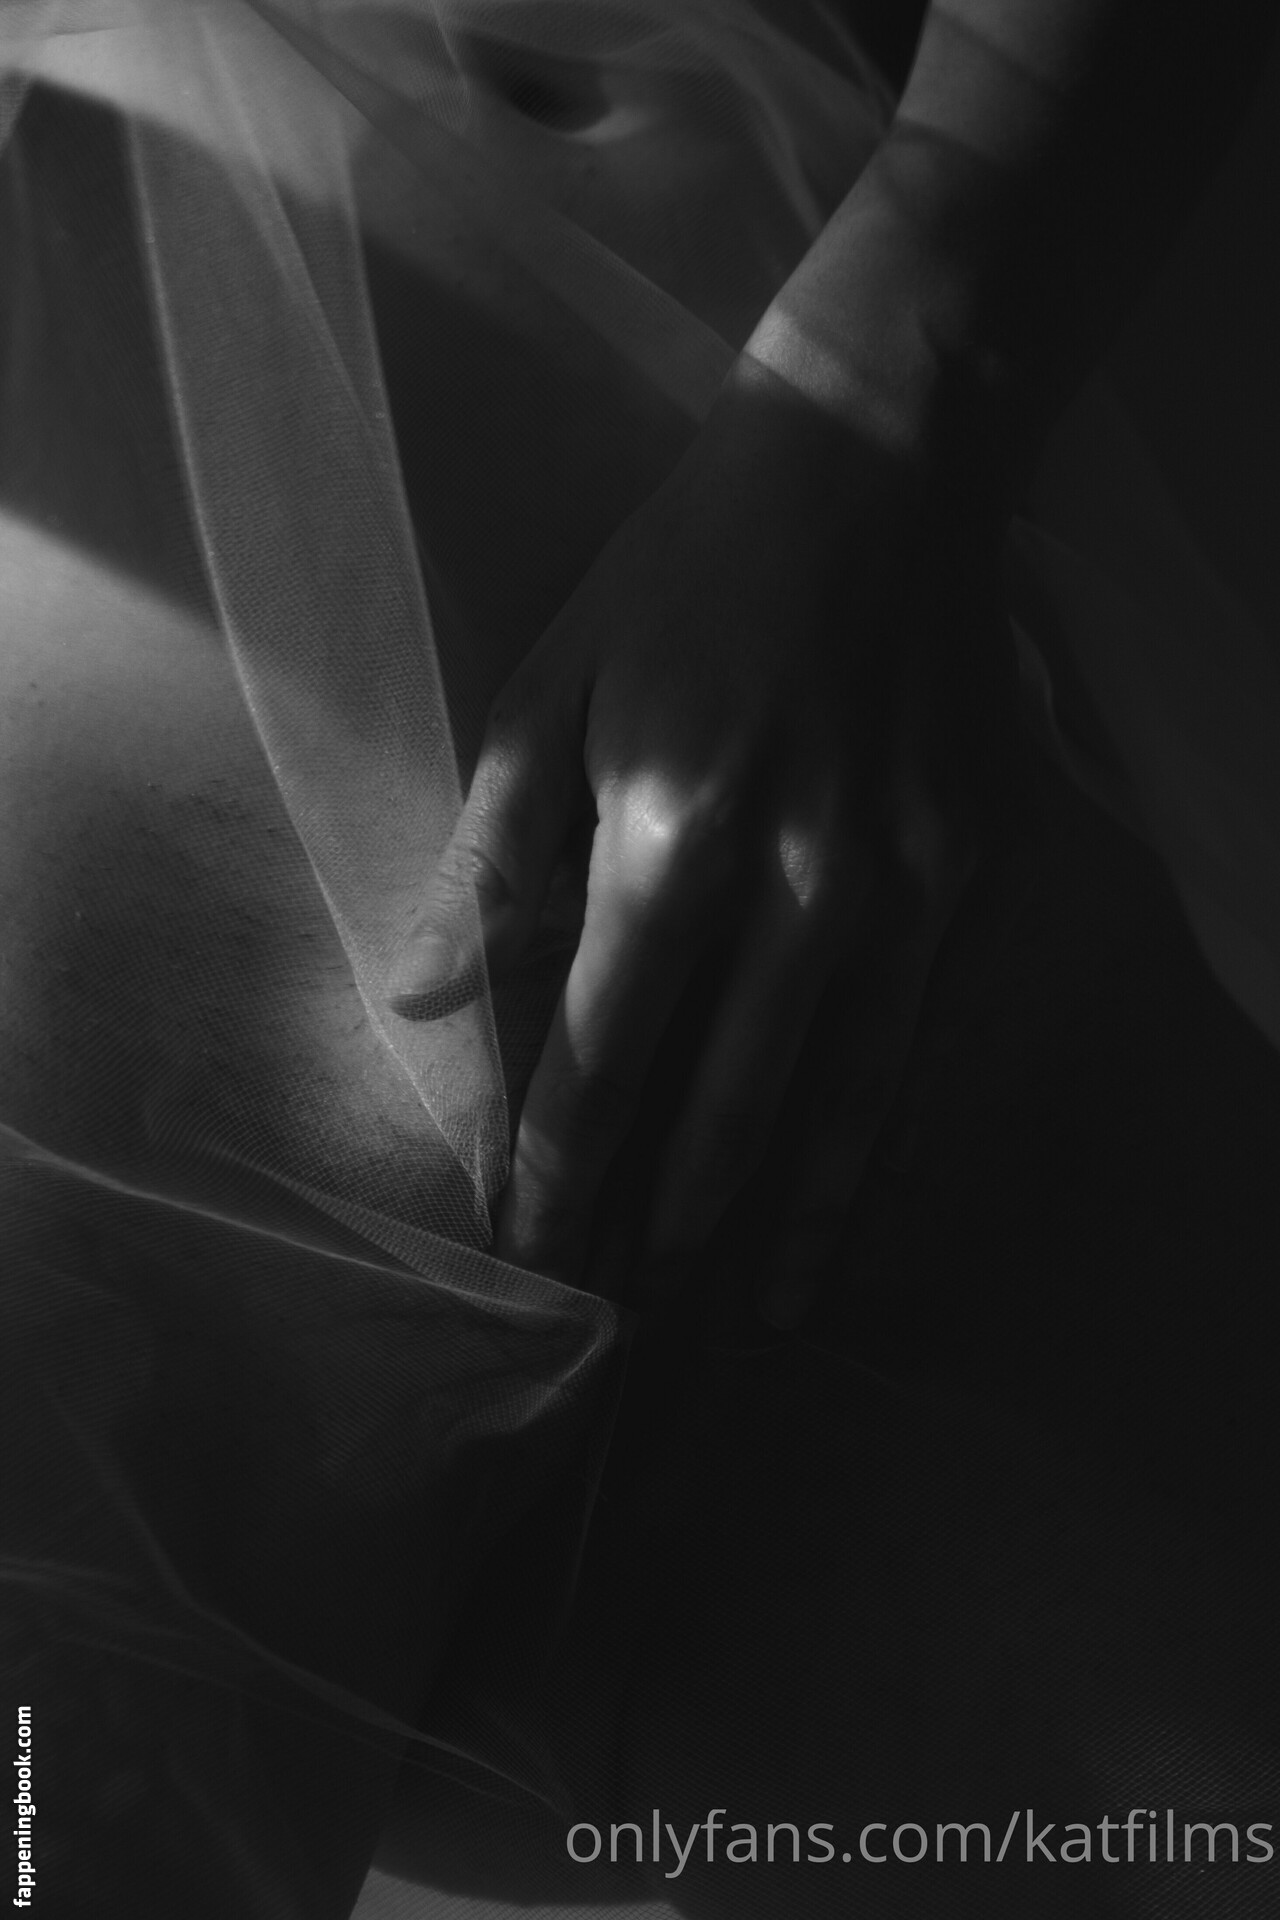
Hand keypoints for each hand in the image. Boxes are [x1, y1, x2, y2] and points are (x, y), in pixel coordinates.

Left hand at [394, 358, 1019, 1321]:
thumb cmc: (681, 575)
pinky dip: (884, 1122)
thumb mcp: (549, 690)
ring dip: (794, 1211)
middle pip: (724, 1095)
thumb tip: (415, 1005)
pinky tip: (859, 1185)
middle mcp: (802, 877)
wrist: (873, 465)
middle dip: (665, 1214)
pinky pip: (923, 1026)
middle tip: (627, 1313)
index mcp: (671, 829)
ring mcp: (906, 877)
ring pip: (846, 1089)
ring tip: (762, 1306)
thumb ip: (487, 860)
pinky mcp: (976, 861)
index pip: (601, 1049)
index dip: (559, 1163)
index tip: (529, 1253)